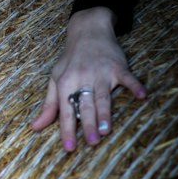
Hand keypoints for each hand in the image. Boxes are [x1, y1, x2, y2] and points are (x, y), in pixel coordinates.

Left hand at [30, 6, 146, 151]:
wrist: (88, 30)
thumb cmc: (70, 59)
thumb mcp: (55, 79)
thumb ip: (49, 105)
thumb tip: (35, 127)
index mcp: (66, 83)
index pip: (65, 110)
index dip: (67, 130)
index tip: (70, 148)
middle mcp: (83, 78)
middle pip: (85, 105)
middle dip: (88, 124)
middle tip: (92, 142)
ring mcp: (101, 72)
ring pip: (103, 96)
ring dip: (105, 113)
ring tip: (107, 130)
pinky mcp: (118, 66)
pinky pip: (127, 78)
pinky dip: (135, 85)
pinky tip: (142, 95)